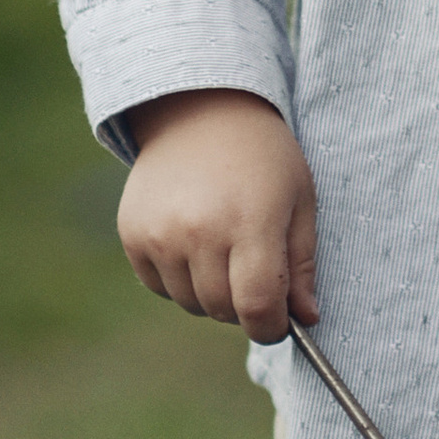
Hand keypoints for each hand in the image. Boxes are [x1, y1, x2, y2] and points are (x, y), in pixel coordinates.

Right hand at [120, 88, 317, 343]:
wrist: (201, 111)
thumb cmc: (263, 156)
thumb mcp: (300, 200)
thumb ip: (302, 264)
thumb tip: (306, 319)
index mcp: (251, 221)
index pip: (257, 306)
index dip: (271, 327)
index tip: (278, 323)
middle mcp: (200, 231)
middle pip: (222, 309)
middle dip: (244, 307)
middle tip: (255, 277)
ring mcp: (160, 233)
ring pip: (190, 302)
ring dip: (211, 294)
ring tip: (224, 251)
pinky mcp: (132, 233)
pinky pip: (158, 286)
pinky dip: (179, 280)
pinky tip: (194, 243)